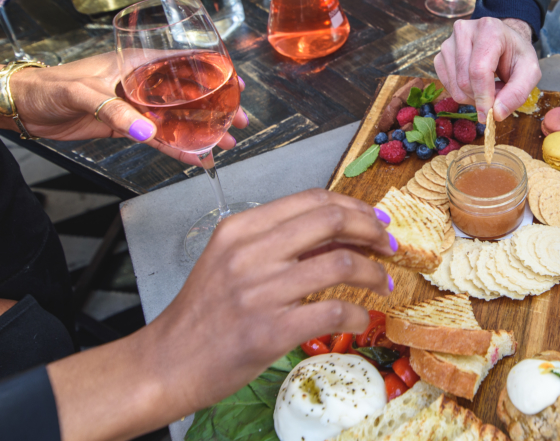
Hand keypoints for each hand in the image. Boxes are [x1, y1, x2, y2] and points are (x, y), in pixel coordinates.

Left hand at [7, 53, 248, 164]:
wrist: (25, 107)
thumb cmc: (50, 87)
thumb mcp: (83, 92)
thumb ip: (115, 111)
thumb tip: (147, 132)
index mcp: (137, 64)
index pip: (183, 63)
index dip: (213, 72)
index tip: (235, 84)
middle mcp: (143, 84)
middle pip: (189, 94)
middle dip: (217, 107)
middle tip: (239, 120)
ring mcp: (137, 106)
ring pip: (178, 119)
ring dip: (202, 131)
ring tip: (226, 143)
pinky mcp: (128, 126)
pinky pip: (159, 139)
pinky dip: (177, 148)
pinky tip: (195, 158)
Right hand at [48, 189, 395, 440]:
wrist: (167, 363)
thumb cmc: (203, 313)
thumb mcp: (231, 260)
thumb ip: (278, 242)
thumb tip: (341, 234)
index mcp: (241, 229)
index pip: (313, 200)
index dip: (354, 206)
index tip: (375, 220)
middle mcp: (250, 253)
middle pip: (331, 221)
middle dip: (371, 230)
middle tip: (388, 246)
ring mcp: (260, 292)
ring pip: (340, 264)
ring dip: (373, 273)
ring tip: (383, 283)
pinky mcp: (269, 331)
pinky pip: (332, 311)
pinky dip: (357, 314)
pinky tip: (360, 319)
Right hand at [434, 17, 540, 121]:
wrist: (503, 42)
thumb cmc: (516, 55)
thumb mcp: (530, 72)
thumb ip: (517, 93)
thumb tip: (496, 114)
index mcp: (489, 29)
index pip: (478, 70)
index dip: (483, 97)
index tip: (489, 115)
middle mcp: (464, 31)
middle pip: (464, 81)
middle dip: (481, 98)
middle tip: (498, 94)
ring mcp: (448, 43)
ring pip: (455, 87)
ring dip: (473, 97)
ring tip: (489, 85)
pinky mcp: (440, 56)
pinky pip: (448, 87)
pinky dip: (463, 93)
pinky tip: (476, 84)